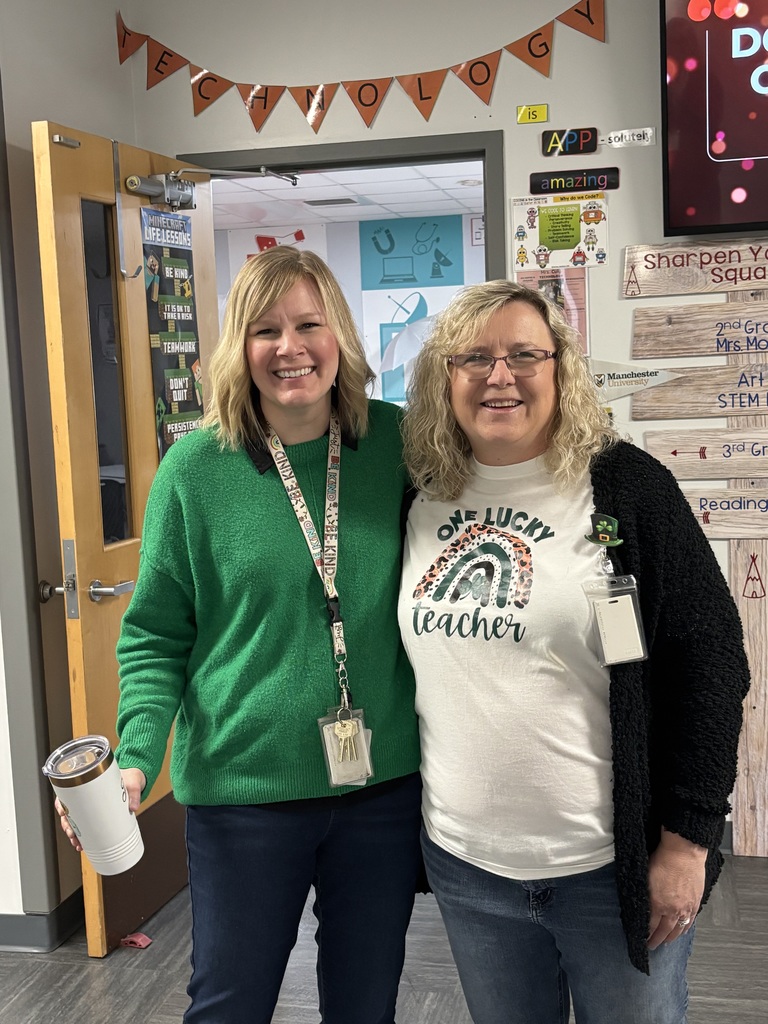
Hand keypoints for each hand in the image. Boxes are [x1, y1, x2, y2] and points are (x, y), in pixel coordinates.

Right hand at [54, 767, 145, 852]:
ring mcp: (90, 806)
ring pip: (74, 820)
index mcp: (89, 783)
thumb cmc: (129, 777)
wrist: (134, 781)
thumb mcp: (132, 782)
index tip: (63, 812)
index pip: (68, 792)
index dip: (62, 803)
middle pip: (68, 810)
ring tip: (77, 843)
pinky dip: (81, 835)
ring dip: (73, 833)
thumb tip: (133, 806)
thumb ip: (134, 793)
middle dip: (67, 824)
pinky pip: (84, 825)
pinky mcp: (96, 814)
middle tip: (72, 833)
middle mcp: (86, 795)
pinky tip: (82, 843)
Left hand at [647, 828, 706, 949]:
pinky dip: (684, 929)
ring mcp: (685, 908)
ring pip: (678, 929)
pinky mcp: (695, 903)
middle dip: (657, 940)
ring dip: (671, 937)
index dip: (646, 934)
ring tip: (665, 942)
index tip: (642, 939)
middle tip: (652, 946)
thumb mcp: (645, 877)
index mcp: (657, 903)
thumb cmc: (663, 859)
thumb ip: (645, 895)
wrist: (684, 852)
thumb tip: (642, 905)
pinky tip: (681, 931)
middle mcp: (672, 909)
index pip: (650, 925)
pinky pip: (690, 922)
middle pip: (664, 931)